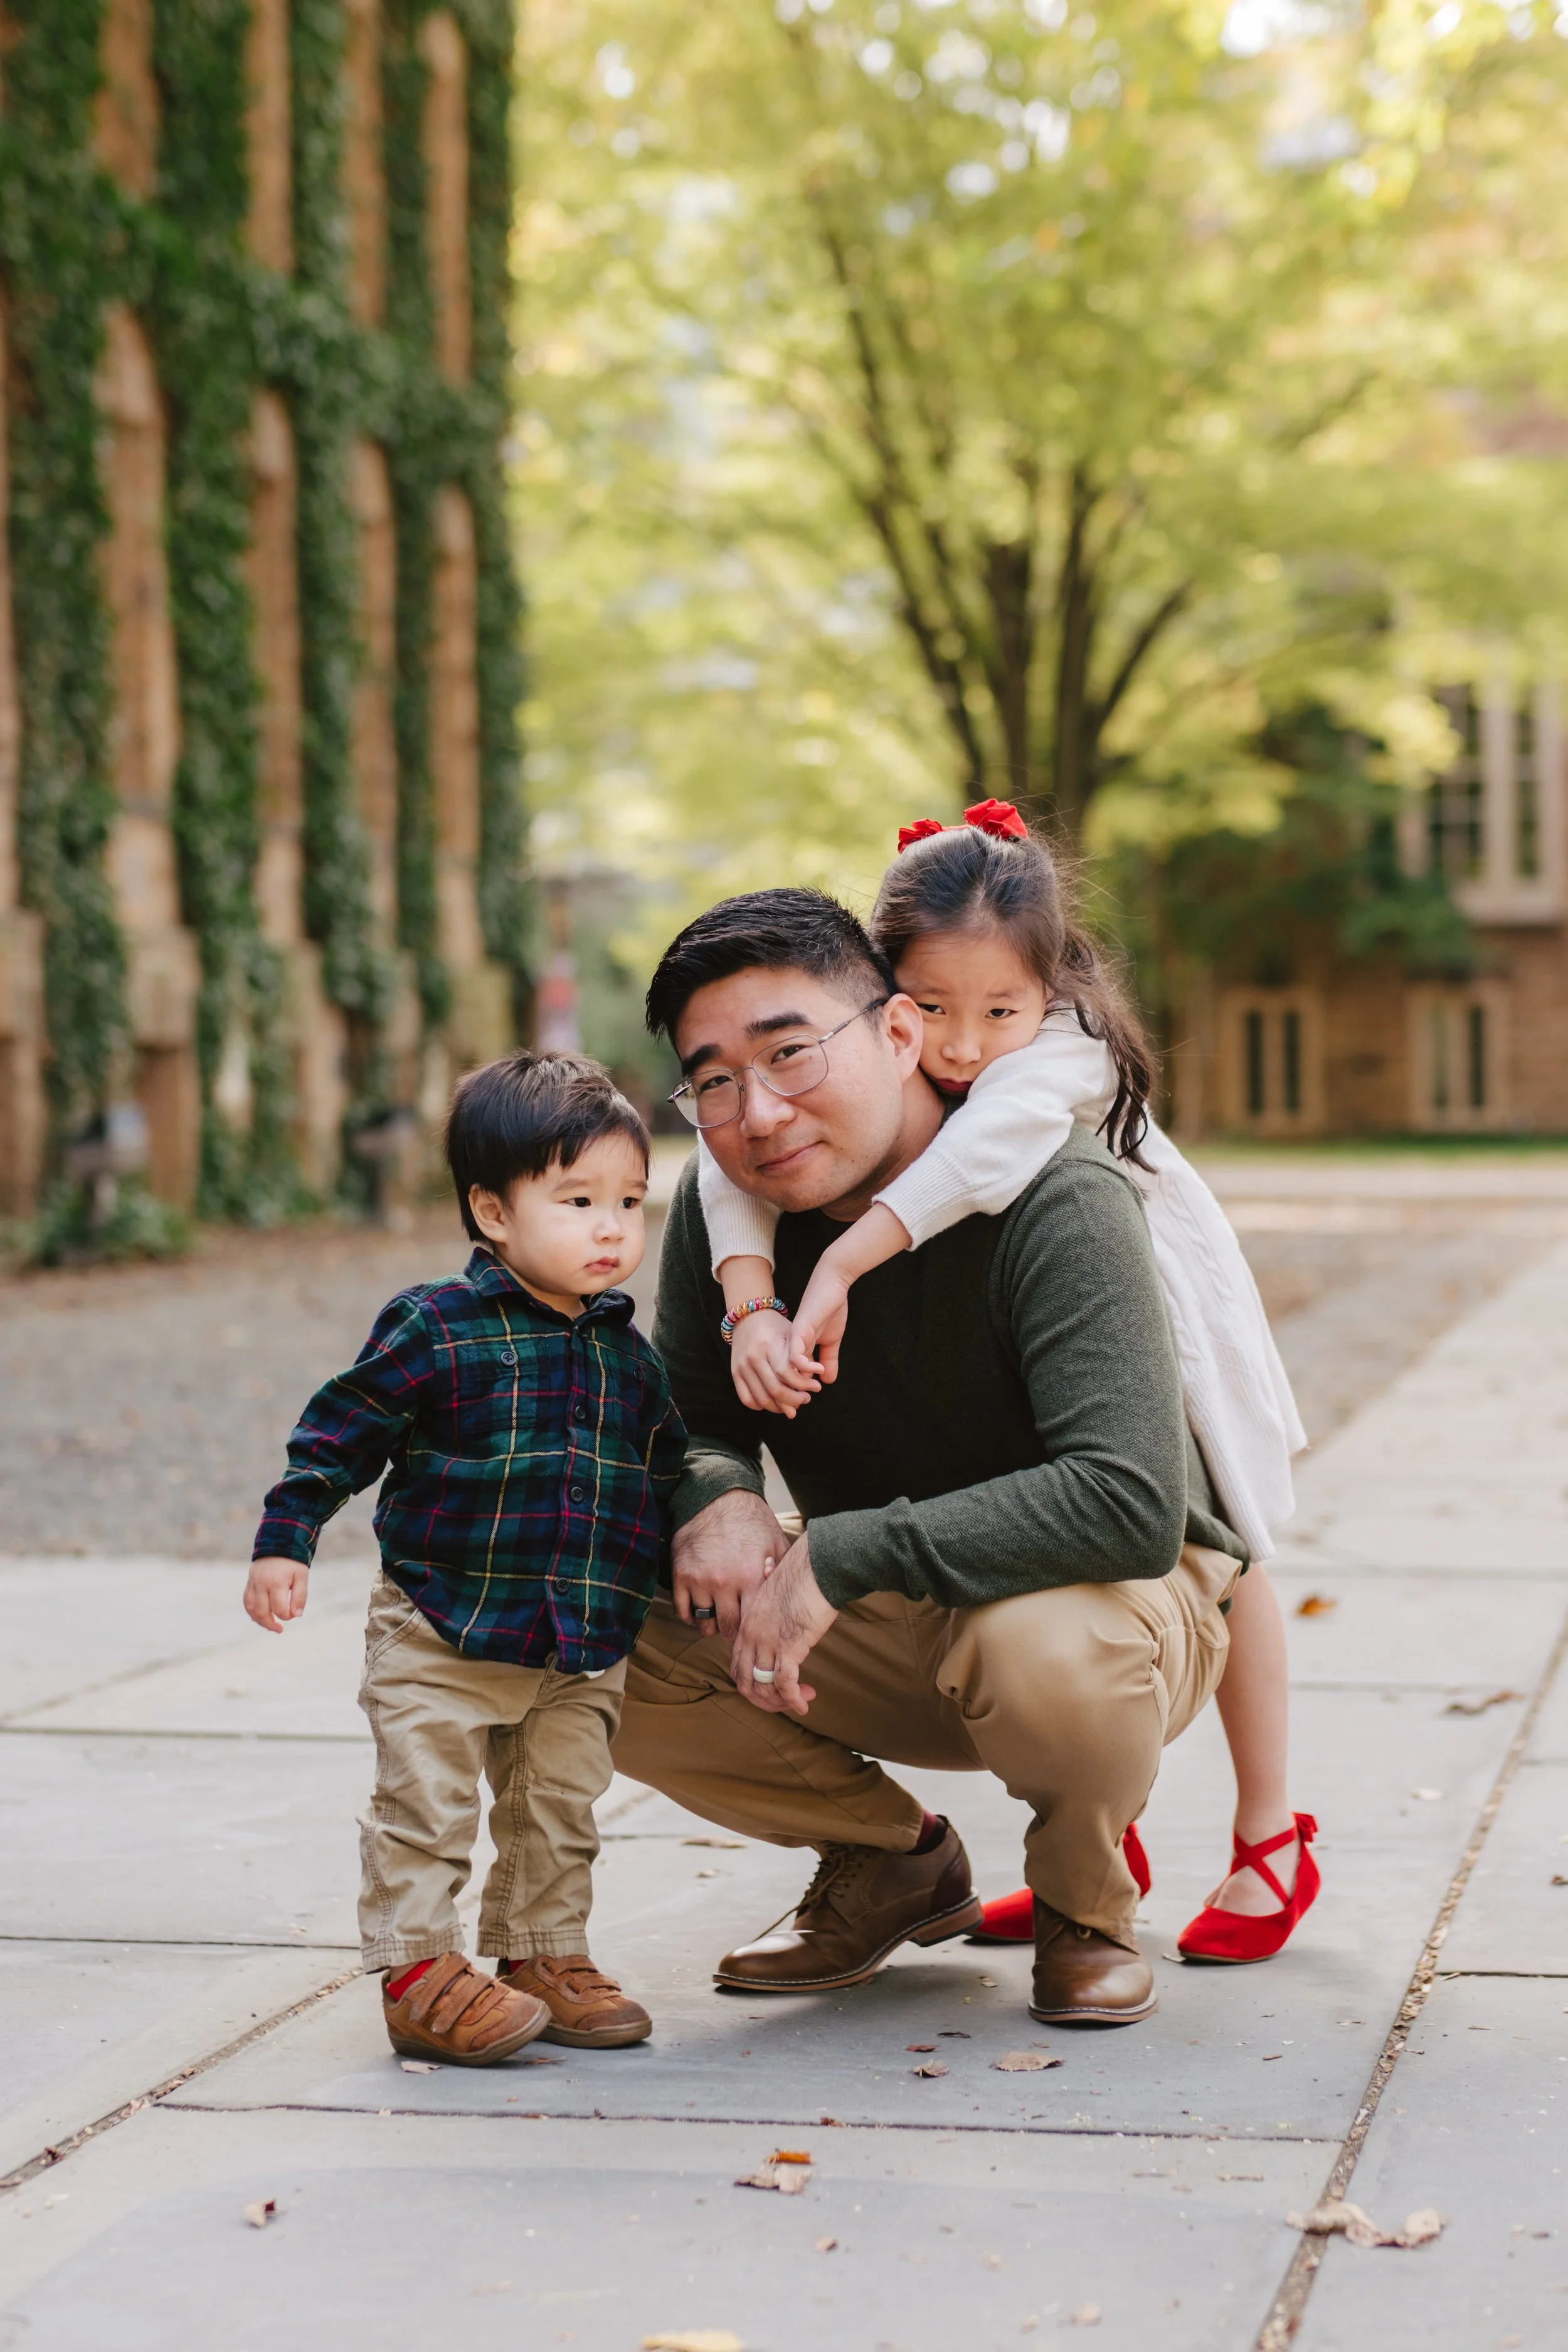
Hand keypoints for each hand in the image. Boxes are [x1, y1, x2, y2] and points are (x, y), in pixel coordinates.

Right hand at [245, 1556, 308, 1632]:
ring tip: (270, 1625)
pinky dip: (251, 1611)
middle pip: (261, 1612)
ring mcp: (253, 1583)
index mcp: (276, 1583)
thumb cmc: (293, 1561)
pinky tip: (259, 1617)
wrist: (278, 1542)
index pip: (279, 1609)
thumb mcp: (302, 1575)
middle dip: (270, 1624)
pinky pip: (246, 1601)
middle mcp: (261, 1584)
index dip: (287, 1616)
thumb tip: (297, 1615)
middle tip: (279, 1629)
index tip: (294, 1613)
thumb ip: (300, 1596)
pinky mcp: (249, 1582)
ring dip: (259, 1620)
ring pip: (251, 1608)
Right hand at [673, 1489, 789, 1641]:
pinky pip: (683, 1612)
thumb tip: (790, 1601)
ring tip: (721, 1618)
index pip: (754, 1623)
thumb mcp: (776, 1543)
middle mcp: (724, 1582)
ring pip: (705, 1624)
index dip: (756, 1632)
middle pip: (728, 1628)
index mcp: (752, 1576)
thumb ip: (782, 1574)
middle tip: (739, 1630)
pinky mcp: (680, 1575)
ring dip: (713, 1625)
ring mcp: (700, 1580)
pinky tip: (702, 1610)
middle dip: (735, 1633)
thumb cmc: (751, 1521)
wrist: (716, 1496)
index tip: (757, 1632)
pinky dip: (693, 1617)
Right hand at [729, 1309, 819, 1417]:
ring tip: (792, 1404)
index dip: (804, 1385)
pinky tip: (773, 1402)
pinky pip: (747, 1399)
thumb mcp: (792, 1334)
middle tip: (806, 1398)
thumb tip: (809, 1383)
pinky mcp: (734, 1372)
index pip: (787, 1374)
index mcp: (770, 1345)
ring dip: (780, 1407)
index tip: (816, 1387)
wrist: (748, 1316)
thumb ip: (801, 1358)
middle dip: (795, 1399)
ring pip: (762, 1398)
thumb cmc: (775, 1326)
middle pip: (775, 1390)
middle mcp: (754, 1356)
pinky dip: (761, 1405)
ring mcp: (742, 1366)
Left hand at [731, 1531, 837, 1716]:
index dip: (753, 1683)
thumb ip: (768, 1587)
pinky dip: (793, 1700)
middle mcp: (753, 1635)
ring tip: (801, 1699)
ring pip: (763, 1688)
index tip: (775, 1685)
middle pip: (745, 1683)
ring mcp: (768, 1642)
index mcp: (748, 1622)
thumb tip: (768, 1568)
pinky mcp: (789, 1647)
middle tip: (785, 1701)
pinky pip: (784, 1685)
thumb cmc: (803, 1571)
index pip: (737, 1666)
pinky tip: (803, 1705)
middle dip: (765, 1700)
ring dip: (781, 1702)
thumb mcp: (775, 1583)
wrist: (818, 1566)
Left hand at [787, 1263, 851, 1388]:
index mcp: (792, 1347)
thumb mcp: (831, 1340)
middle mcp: (787, 1344)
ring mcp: (791, 1336)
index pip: (782, 1377)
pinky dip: (805, 1367)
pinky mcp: (799, 1329)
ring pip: (783, 1369)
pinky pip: (794, 1354)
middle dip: (789, 1394)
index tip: (801, 1402)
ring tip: (813, 1388)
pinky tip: (818, 1369)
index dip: (788, 1392)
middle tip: (805, 1400)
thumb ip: (828, 1359)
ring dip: (798, 1384)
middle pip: (777, 1377)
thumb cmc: (831, 1308)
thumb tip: (828, 1381)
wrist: (832, 1283)